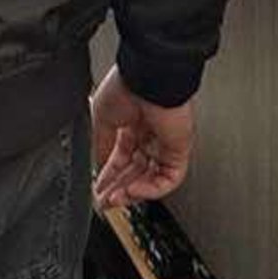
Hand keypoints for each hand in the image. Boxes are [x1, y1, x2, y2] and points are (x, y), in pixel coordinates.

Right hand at [90, 66, 194, 209]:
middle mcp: (149, 134)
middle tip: (105, 201)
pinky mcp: (179, 150)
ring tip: (115, 199)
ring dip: (131, 192)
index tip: (98, 189)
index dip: (109, 175)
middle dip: (118, 188)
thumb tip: (98, 167)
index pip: (120, 158)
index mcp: (131, 123)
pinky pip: (167, 179)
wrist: (147, 76)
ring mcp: (164, 143)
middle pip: (135, 171)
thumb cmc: (126, 86)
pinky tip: (133, 190)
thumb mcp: (100, 118)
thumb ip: (100, 145)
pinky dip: (150, 189)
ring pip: (151, 178)